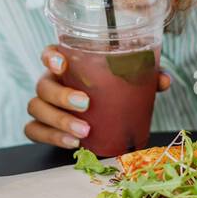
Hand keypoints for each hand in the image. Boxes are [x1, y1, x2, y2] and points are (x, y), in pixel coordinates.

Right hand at [24, 44, 171, 147]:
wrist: (99, 121)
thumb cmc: (109, 94)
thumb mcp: (126, 84)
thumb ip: (144, 78)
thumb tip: (162, 80)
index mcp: (67, 67)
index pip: (49, 54)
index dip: (50, 57)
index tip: (62, 64)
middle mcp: (51, 83)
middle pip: (43, 85)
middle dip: (62, 95)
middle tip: (85, 104)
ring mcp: (43, 105)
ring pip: (36, 108)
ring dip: (58, 120)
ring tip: (83, 132)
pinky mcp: (41, 127)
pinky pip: (34, 131)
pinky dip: (51, 137)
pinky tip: (72, 143)